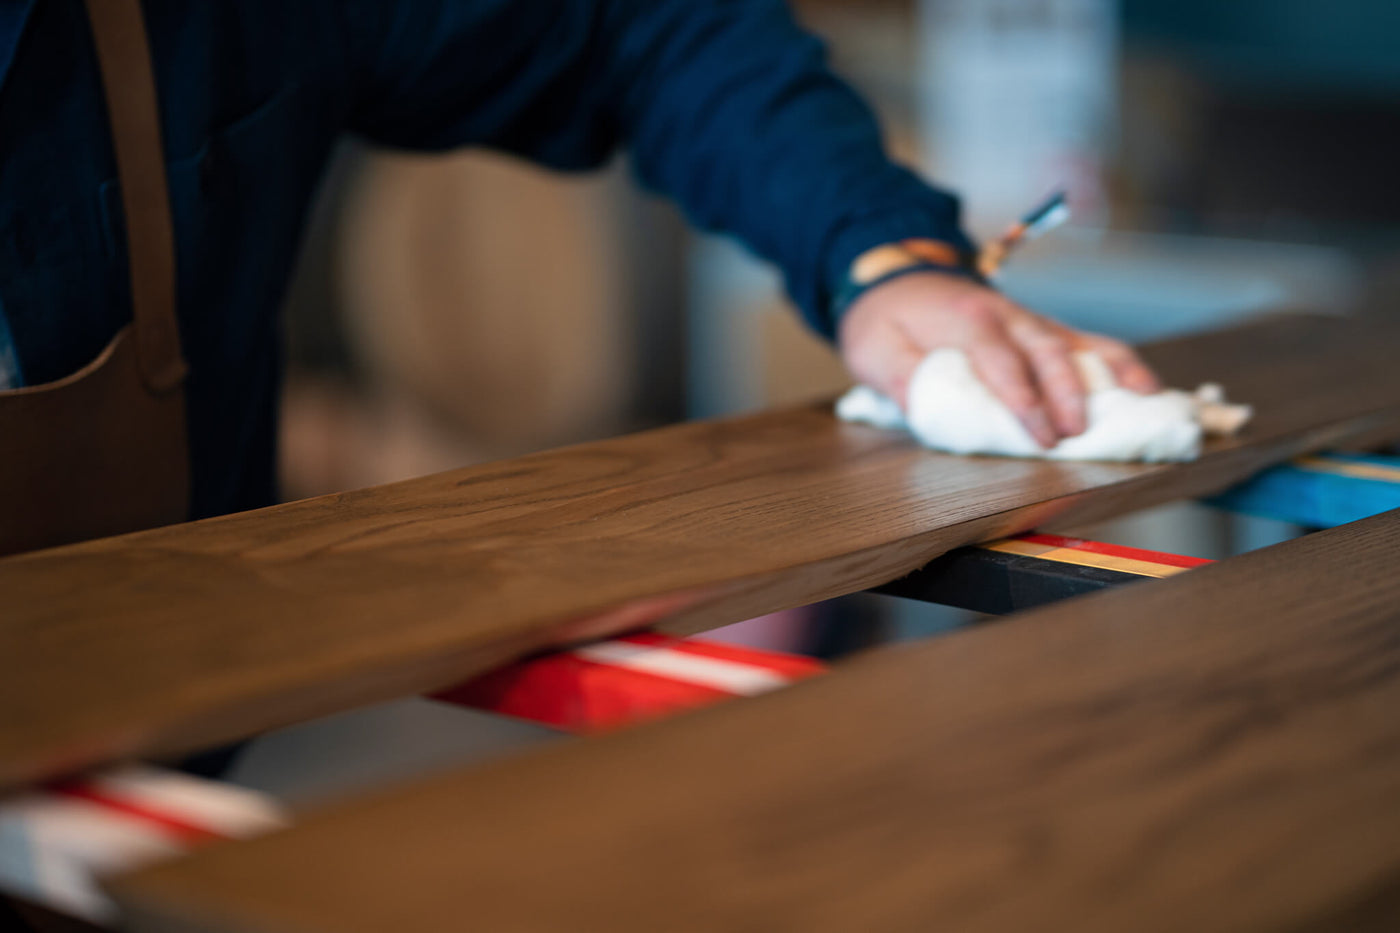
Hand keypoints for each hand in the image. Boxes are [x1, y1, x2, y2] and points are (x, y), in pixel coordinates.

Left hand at [837, 271, 1160, 447]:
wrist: (894, 276)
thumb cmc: (884, 318)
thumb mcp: (874, 348)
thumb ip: (902, 377)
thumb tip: (929, 409)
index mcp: (965, 319)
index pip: (1001, 362)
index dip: (1024, 400)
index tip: (1041, 435)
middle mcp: (1006, 315)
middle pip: (1048, 351)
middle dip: (1068, 393)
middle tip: (1078, 433)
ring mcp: (1028, 320)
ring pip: (1078, 341)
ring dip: (1111, 372)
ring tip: (1143, 401)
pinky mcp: (1039, 329)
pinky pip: (1085, 342)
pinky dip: (1117, 362)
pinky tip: (1144, 387)